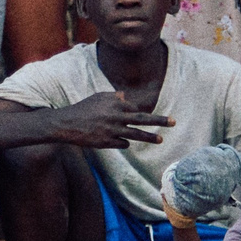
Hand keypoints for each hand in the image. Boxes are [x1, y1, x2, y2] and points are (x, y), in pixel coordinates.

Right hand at [48, 90, 174, 148]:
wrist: (67, 124)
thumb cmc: (83, 109)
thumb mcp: (98, 97)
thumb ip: (113, 96)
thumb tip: (126, 97)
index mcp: (115, 103)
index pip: (134, 108)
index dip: (135, 113)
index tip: (133, 116)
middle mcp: (116, 116)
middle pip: (142, 118)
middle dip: (159, 120)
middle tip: (173, 122)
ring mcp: (112, 130)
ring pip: (136, 134)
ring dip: (150, 137)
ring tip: (161, 139)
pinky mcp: (107, 142)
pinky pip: (122, 144)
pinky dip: (124, 143)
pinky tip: (119, 142)